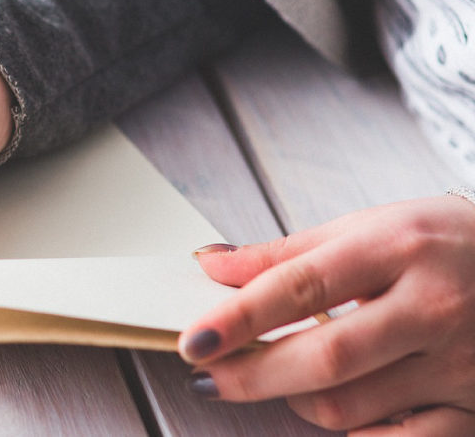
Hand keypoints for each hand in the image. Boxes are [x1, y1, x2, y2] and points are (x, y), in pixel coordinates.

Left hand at [179, 195, 474, 434]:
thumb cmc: (442, 242)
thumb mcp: (367, 226)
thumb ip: (286, 252)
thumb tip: (212, 265)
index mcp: (396, 248)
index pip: (300, 286)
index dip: (239, 317)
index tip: (194, 339)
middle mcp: (432, 306)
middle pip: (325, 359)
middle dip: (252, 375)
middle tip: (209, 377)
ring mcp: (458, 364)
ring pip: (351, 407)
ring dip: (294, 398)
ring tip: (277, 377)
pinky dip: (357, 434)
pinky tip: (338, 411)